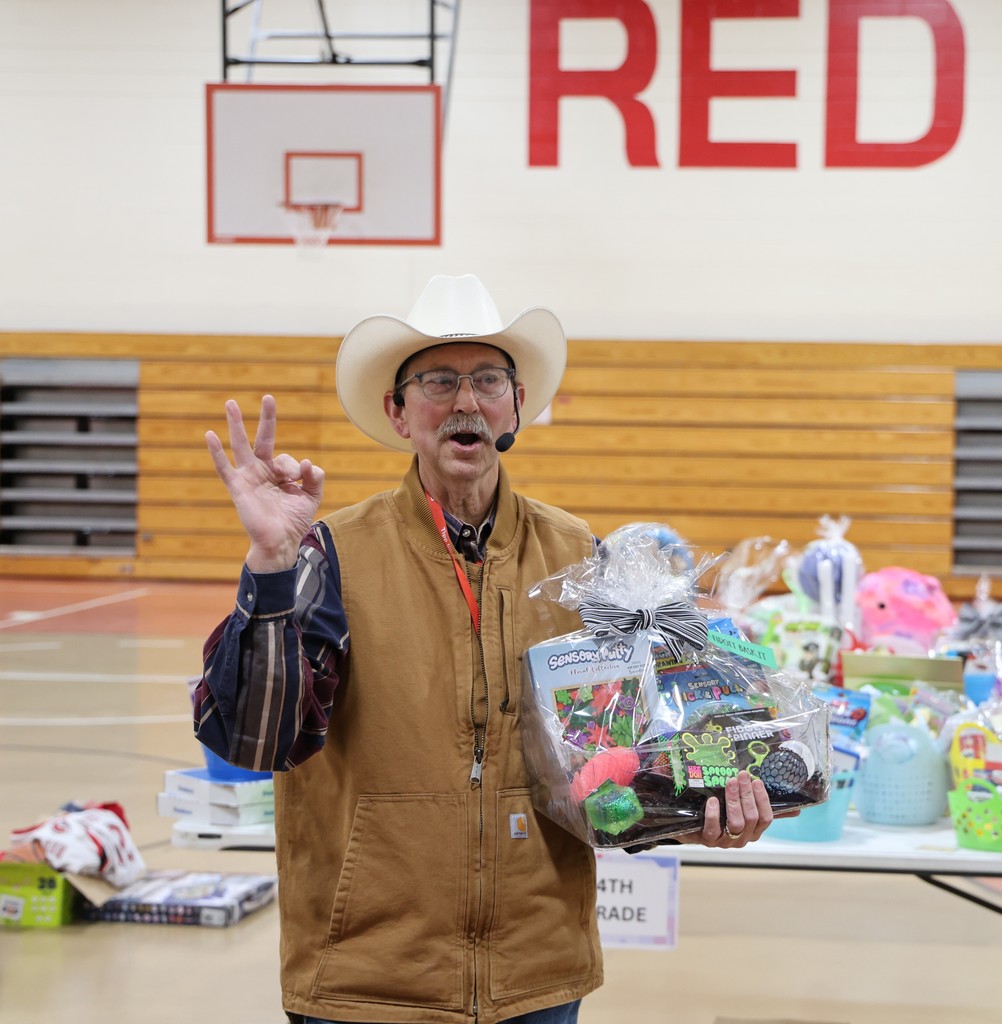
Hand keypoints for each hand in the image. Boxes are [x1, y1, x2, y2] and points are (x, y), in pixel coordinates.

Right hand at [205, 394, 324, 572]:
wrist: (281, 542)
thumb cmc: (294, 521)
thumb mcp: (311, 496)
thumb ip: (314, 478)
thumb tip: (307, 463)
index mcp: (278, 472)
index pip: (287, 458)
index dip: (295, 466)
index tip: (300, 476)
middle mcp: (262, 471)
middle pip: (262, 439)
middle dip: (266, 419)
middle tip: (268, 397)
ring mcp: (248, 477)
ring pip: (241, 446)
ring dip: (236, 424)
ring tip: (230, 403)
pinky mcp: (238, 488)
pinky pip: (224, 467)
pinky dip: (216, 452)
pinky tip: (210, 435)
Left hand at [673, 770, 774, 847]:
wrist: (695, 828)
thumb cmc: (723, 816)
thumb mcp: (744, 811)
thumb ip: (763, 808)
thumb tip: (797, 810)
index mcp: (754, 831)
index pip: (766, 818)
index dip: (763, 799)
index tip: (757, 781)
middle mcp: (743, 838)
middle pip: (751, 818)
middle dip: (747, 795)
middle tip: (742, 776)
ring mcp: (726, 841)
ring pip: (736, 823)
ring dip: (734, 801)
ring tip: (731, 783)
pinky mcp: (708, 840)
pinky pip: (713, 830)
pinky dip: (714, 815)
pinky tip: (713, 800)